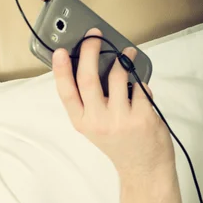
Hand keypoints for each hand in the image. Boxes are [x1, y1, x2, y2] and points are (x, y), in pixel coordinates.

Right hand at [52, 28, 174, 176]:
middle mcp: (98, 121)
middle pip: (89, 78)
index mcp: (82, 122)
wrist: (143, 167)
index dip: (61, 70)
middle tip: (94, 36)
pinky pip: (140, 87)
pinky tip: (140, 86)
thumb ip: (90, 101)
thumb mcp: (95, 126)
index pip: (66, 92)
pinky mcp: (142, 117)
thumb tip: (91, 64)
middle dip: (90, 51)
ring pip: (118, 76)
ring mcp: (120, 119)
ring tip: (127, 53)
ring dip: (124, 59)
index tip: (59, 51)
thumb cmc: (119, 143)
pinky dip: (141, 82)